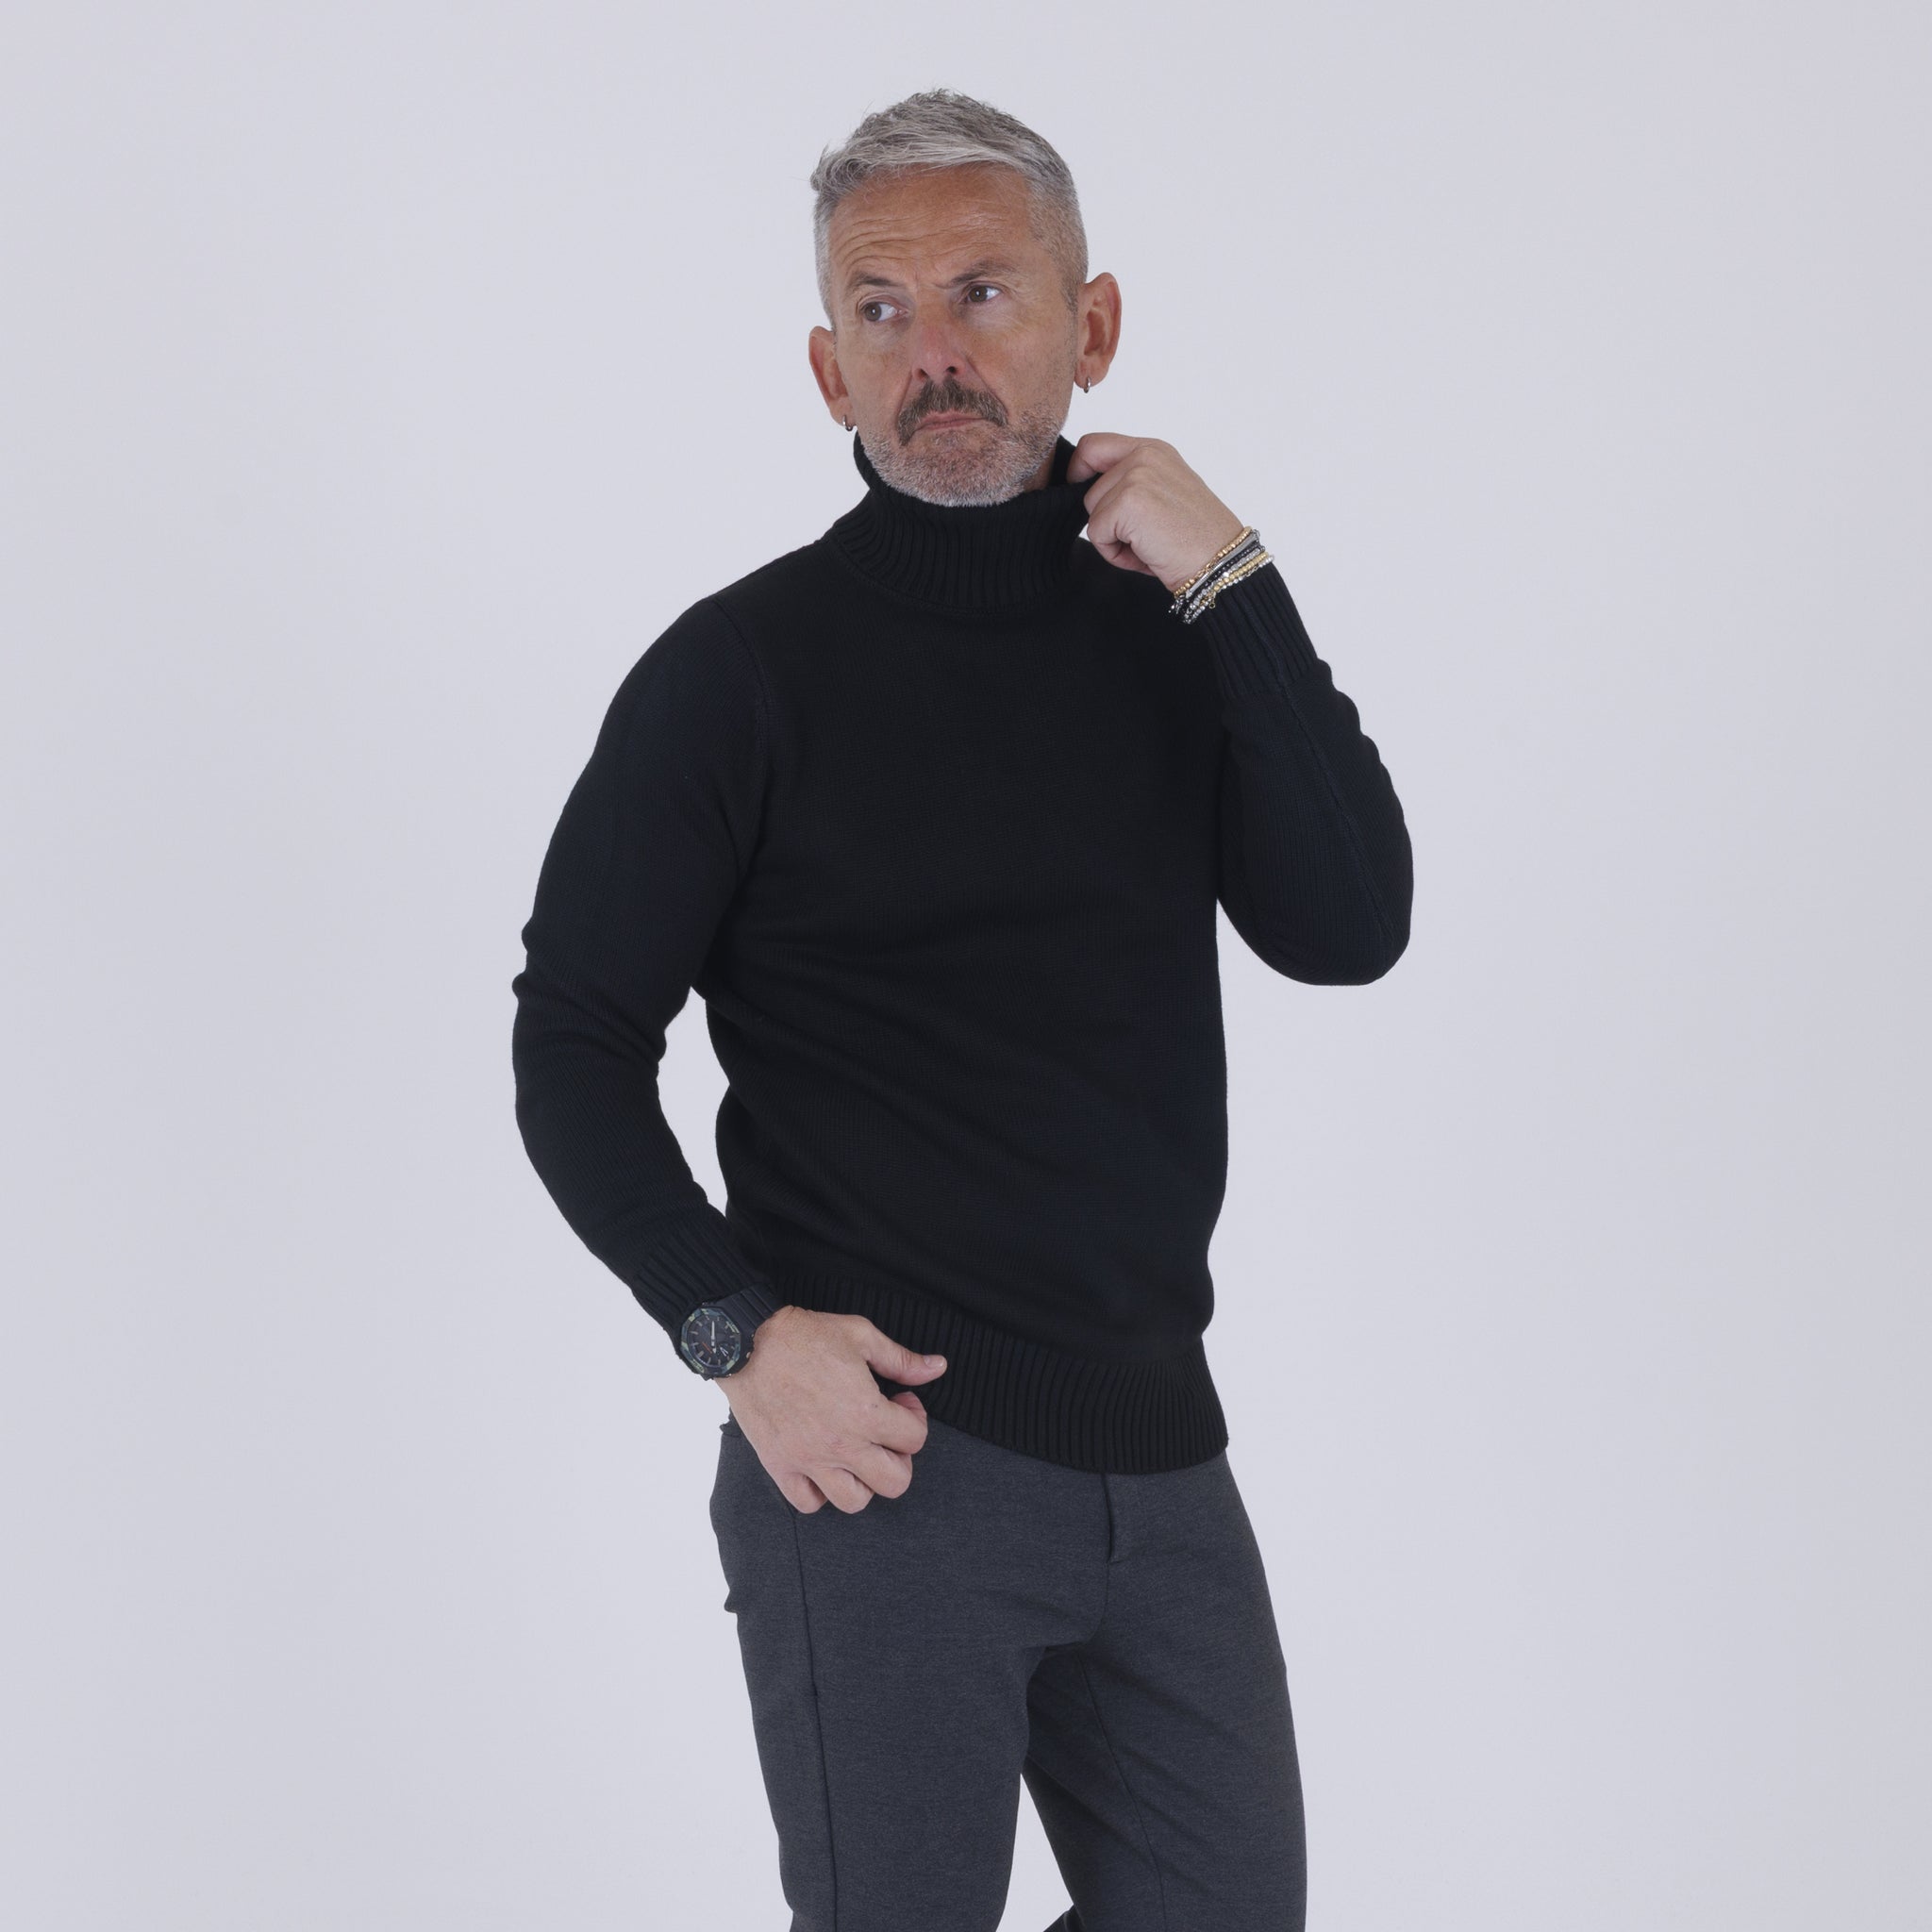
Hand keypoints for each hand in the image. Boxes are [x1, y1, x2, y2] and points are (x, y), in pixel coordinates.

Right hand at [719, 1306, 946, 1514]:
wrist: (746, 1343)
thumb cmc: (803, 1336)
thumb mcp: (860, 1335)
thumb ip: (902, 1359)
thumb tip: (938, 1366)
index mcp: (865, 1412)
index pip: (915, 1438)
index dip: (915, 1417)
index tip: (899, 1402)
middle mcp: (841, 1444)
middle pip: (895, 1483)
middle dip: (899, 1459)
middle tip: (885, 1434)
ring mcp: (809, 1460)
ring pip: (854, 1501)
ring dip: (863, 1480)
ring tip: (857, 1453)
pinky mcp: (780, 1466)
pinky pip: (809, 1503)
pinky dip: (820, 1491)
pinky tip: (823, 1464)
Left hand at [1065, 432, 1246, 594]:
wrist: (1219, 562)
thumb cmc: (1195, 538)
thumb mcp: (1164, 492)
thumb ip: (1130, 481)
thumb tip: (1087, 489)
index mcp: (1153, 450)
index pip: (1094, 445)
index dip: (1079, 469)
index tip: (1081, 489)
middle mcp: (1145, 455)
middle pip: (1088, 488)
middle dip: (1107, 519)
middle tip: (1142, 535)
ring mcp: (1136, 476)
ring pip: (1092, 512)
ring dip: (1112, 538)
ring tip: (1147, 545)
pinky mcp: (1128, 502)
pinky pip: (1096, 534)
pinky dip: (1115, 554)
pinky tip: (1145, 554)